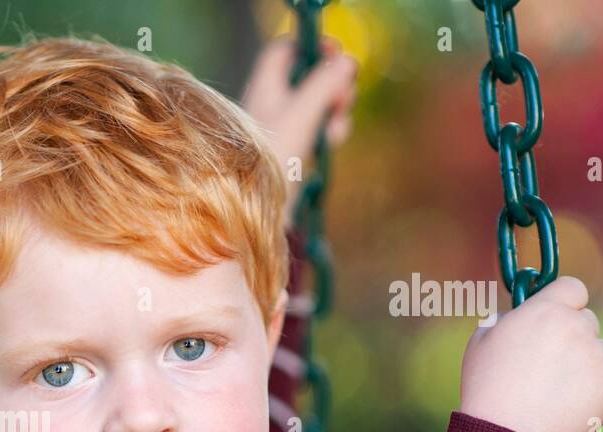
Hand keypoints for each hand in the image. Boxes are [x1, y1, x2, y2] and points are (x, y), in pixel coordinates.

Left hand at [241, 35, 357, 210]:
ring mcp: (280, 130)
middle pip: (306, 76)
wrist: (256, 214)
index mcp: (264, 89)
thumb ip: (324, 85)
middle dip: (331, 81)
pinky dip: (327, 130)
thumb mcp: (301, 115)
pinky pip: (315, 130)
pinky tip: (332, 141)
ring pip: (315, 105)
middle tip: (345, 94)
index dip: (309, 46)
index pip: (284, 52)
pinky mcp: (291, 153)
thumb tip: (346, 62)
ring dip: (334, 108)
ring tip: (337, 123)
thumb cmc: (271, 161)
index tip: (335, 53)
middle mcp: (269, 106)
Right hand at [459, 276, 602, 431]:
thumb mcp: (480, 343)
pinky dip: (592, 390)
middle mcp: (580, 328)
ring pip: (599, 351)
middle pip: (586, 321)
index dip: (562, 301)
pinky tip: (564, 405)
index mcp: (546, 311)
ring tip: (551, 390)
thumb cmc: (487, 390)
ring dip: (583, 363)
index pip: (572, 287)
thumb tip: (520, 316)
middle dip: (570, 336)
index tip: (552, 316)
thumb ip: (505, 320)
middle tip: (544, 363)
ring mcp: (601, 358)